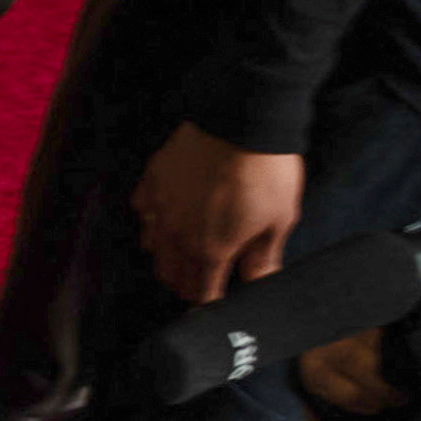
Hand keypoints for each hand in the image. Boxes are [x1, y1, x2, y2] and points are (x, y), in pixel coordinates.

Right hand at [135, 123, 306, 308]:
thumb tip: (260, 281)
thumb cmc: (265, 170)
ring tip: (183, 248)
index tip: (215, 301)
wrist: (243, 119)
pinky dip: (152, 218)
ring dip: (167, 254)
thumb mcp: (278, 218)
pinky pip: (142, 210)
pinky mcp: (153, 180)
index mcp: (210, 251)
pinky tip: (166, 213)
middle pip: (171, 275)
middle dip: (186, 282)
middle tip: (202, 278)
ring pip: (152, 248)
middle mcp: (178, 236)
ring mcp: (160, 208)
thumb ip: (264, 256)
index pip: (200, 293)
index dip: (209, 301)